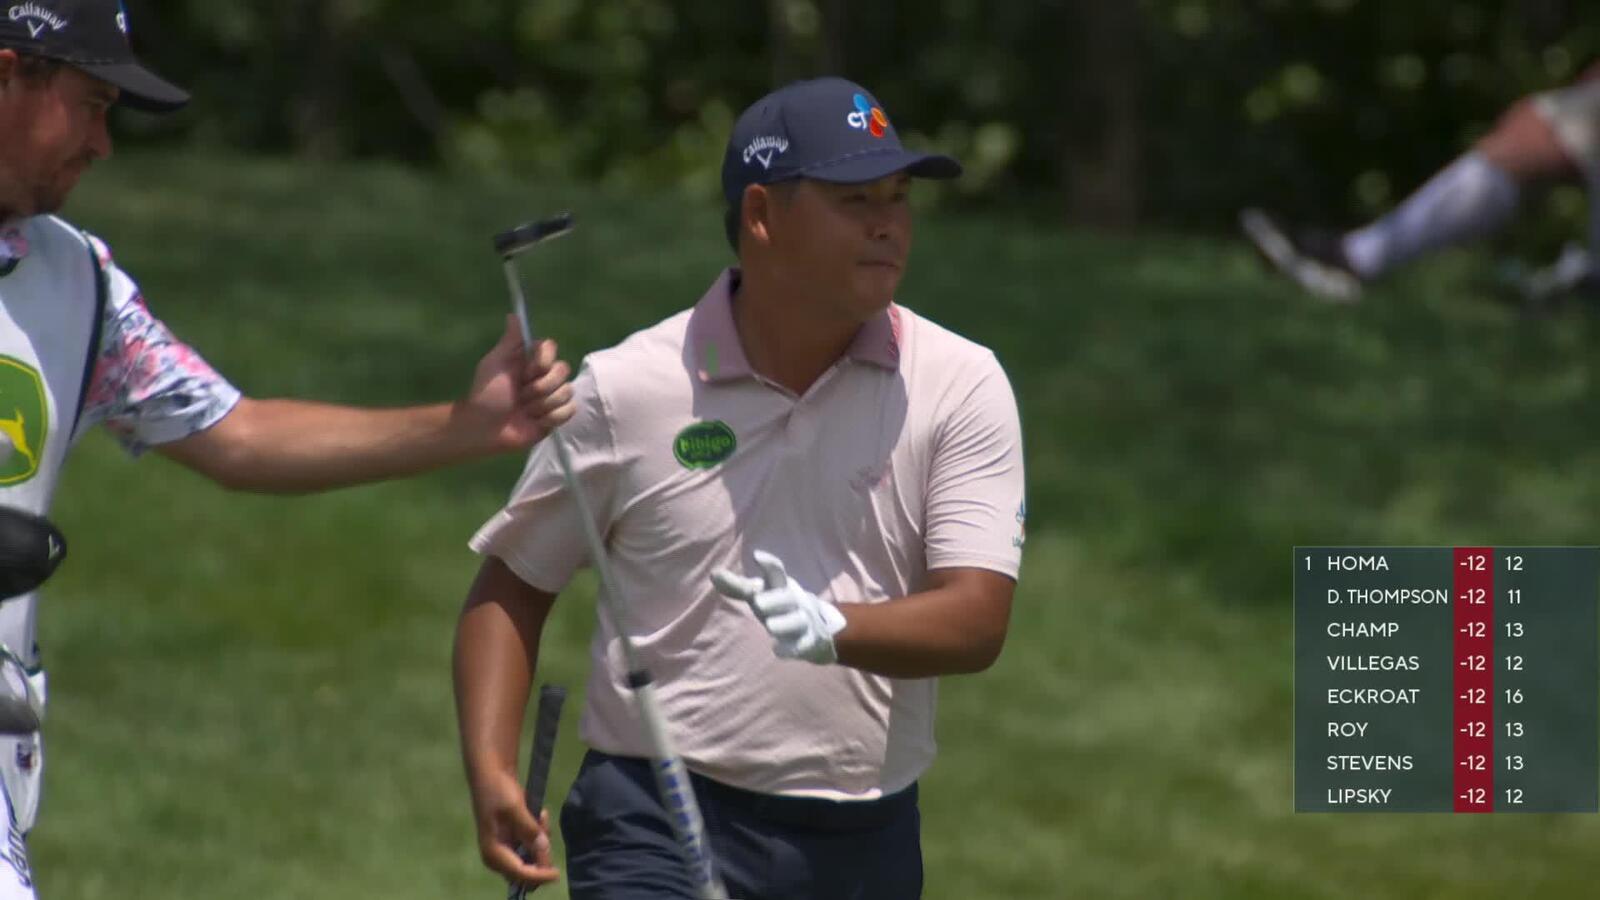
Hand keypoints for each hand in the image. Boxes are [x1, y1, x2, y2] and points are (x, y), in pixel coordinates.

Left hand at [455, 315, 575, 451]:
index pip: (552, 348)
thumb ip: (510, 340)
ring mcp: (553, 396)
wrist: (486, 428)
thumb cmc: (487, 394)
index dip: (542, 361)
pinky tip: (535, 421)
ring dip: (542, 404)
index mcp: (531, 360)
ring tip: (525, 412)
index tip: (525, 372)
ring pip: (567, 392)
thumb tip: (513, 314)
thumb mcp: (496, 363)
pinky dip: (551, 417)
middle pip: (563, 370)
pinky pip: (569, 410)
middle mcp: (545, 376)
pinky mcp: (558, 416)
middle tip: (520, 396)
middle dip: (540, 387)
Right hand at [469, 769, 559, 889]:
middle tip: (543, 824)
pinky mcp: (513, 840)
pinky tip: (539, 816)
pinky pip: (532, 846)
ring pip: (532, 858)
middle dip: (541, 853)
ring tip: (541, 815)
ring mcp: (506, 848)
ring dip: (541, 839)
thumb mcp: (514, 808)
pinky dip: (538, 834)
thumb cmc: (497, 790)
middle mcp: (498, 856)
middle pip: (527, 870)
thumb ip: (528, 829)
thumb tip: (543, 848)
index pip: (519, 873)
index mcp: (493, 853)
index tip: (557, 873)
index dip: (540, 875)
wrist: (491, 773)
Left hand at [711, 550, 846, 663]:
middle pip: (787, 598)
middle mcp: (794, 601)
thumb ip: (738, 586)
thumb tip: (713, 574)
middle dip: (775, 600)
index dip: (769, 564)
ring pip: (797, 621)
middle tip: (759, 603)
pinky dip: (790, 649)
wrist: (817, 627)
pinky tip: (776, 650)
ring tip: (771, 626)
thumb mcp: (760, 594)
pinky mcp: (808, 641)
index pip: (777, 572)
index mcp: (781, 586)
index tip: (757, 556)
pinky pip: (801, 645)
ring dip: (783, 624)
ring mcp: (804, 621)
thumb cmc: (778, 605)